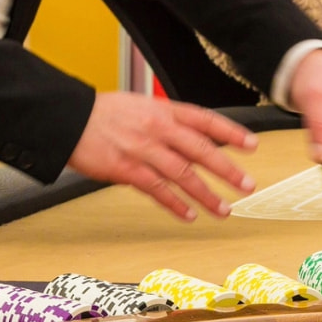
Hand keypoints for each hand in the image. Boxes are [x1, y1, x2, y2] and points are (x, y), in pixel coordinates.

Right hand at [67, 92, 257, 220]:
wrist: (69, 119)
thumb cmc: (104, 114)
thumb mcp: (142, 107)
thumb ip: (170, 124)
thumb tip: (197, 142)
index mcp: (163, 110)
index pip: (205, 119)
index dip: (231, 132)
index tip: (252, 145)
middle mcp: (157, 129)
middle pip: (200, 150)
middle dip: (227, 170)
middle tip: (246, 185)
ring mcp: (143, 150)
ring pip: (183, 174)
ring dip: (206, 195)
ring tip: (224, 209)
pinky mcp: (126, 170)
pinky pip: (157, 190)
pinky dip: (175, 204)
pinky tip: (189, 214)